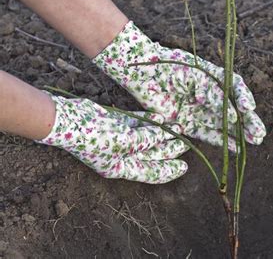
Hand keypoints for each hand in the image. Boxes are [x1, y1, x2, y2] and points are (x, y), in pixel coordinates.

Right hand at [36, 94, 188, 183]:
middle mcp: (121, 155)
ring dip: (162, 134)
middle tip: (185, 144)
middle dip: (169, 150)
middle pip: (151, 155)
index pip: (151, 173)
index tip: (184, 166)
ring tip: (178, 128)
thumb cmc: (95, 137)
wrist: (68, 120)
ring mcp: (118, 138)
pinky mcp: (115, 123)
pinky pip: (136, 124)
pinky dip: (148, 121)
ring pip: (146, 138)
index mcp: (121, 167)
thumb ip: (146, 140)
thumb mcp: (124, 143)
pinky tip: (161, 118)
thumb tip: (163, 135)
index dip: (168, 171)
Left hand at [93, 21, 265, 149]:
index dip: (243, 98)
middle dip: (247, 121)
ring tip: (255, 141)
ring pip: (223, 124)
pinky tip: (235, 148)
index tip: (249, 108)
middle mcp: (208, 94)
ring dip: (238, 133)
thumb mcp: (194, 75)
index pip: (233, 87)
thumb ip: (213, 93)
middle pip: (232, 109)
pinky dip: (221, 141)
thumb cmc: (168, 66)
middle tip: (259, 133)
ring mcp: (198, 109)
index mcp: (212, 77)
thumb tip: (232, 114)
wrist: (142, 72)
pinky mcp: (187, 122)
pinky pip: (207, 133)